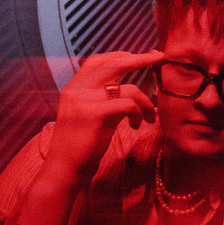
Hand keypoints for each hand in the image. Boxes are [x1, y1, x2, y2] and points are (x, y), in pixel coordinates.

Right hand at [46, 50, 163, 180]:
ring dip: (146, 103)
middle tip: (159, 57)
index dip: (121, 55)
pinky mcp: (94, 114)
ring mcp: (84, 100)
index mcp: (74, 87)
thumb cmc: (82, 145)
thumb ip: (103, 99)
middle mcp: (77, 89)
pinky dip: (140, 114)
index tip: (141, 56)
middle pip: (114, 64)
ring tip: (149, 117)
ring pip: (128, 88)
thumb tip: (128, 88)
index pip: (98, 61)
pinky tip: (137, 126)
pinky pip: (129, 105)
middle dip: (140, 58)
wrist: (64, 169)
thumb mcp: (91, 115)